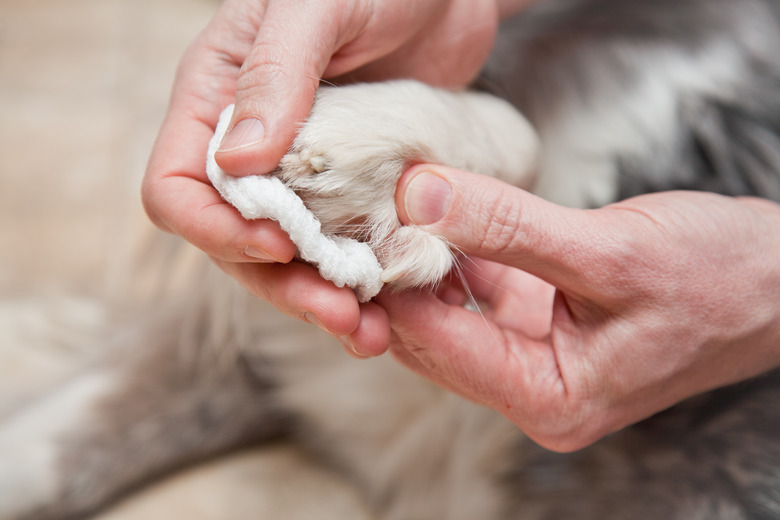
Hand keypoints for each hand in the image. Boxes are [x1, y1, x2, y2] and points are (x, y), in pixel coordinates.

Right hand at [142, 0, 529, 335]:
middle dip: (282, 286)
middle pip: (235, 242)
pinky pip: (343, 250)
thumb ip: (276, 74)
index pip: (178, 188)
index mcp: (216, 99)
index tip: (279, 246)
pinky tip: (394, 306)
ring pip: (289, 260)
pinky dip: (362, 284)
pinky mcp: (352, 191)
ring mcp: (304, 175)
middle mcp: (251, 147)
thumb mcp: (319, 6)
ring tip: (370, 329)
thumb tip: (240, 163)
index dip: (216, 230)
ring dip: (322, 301)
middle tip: (342, 314)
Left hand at [357, 165, 779, 451]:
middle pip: (433, 338)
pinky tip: (436, 217)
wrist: (778, 280)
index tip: (365, 226)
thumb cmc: (717, 278)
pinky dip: (454, 257)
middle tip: (368, 213)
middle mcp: (533, 390)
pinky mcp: (540, 323)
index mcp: (550, 399)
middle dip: (397, 278)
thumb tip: (419, 196)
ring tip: (393, 208)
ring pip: (447, 315)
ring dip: (420, 264)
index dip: (395, 286)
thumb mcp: (608, 251)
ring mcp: (533, 358)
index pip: (441, 347)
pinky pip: (476, 295)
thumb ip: (509, 227)